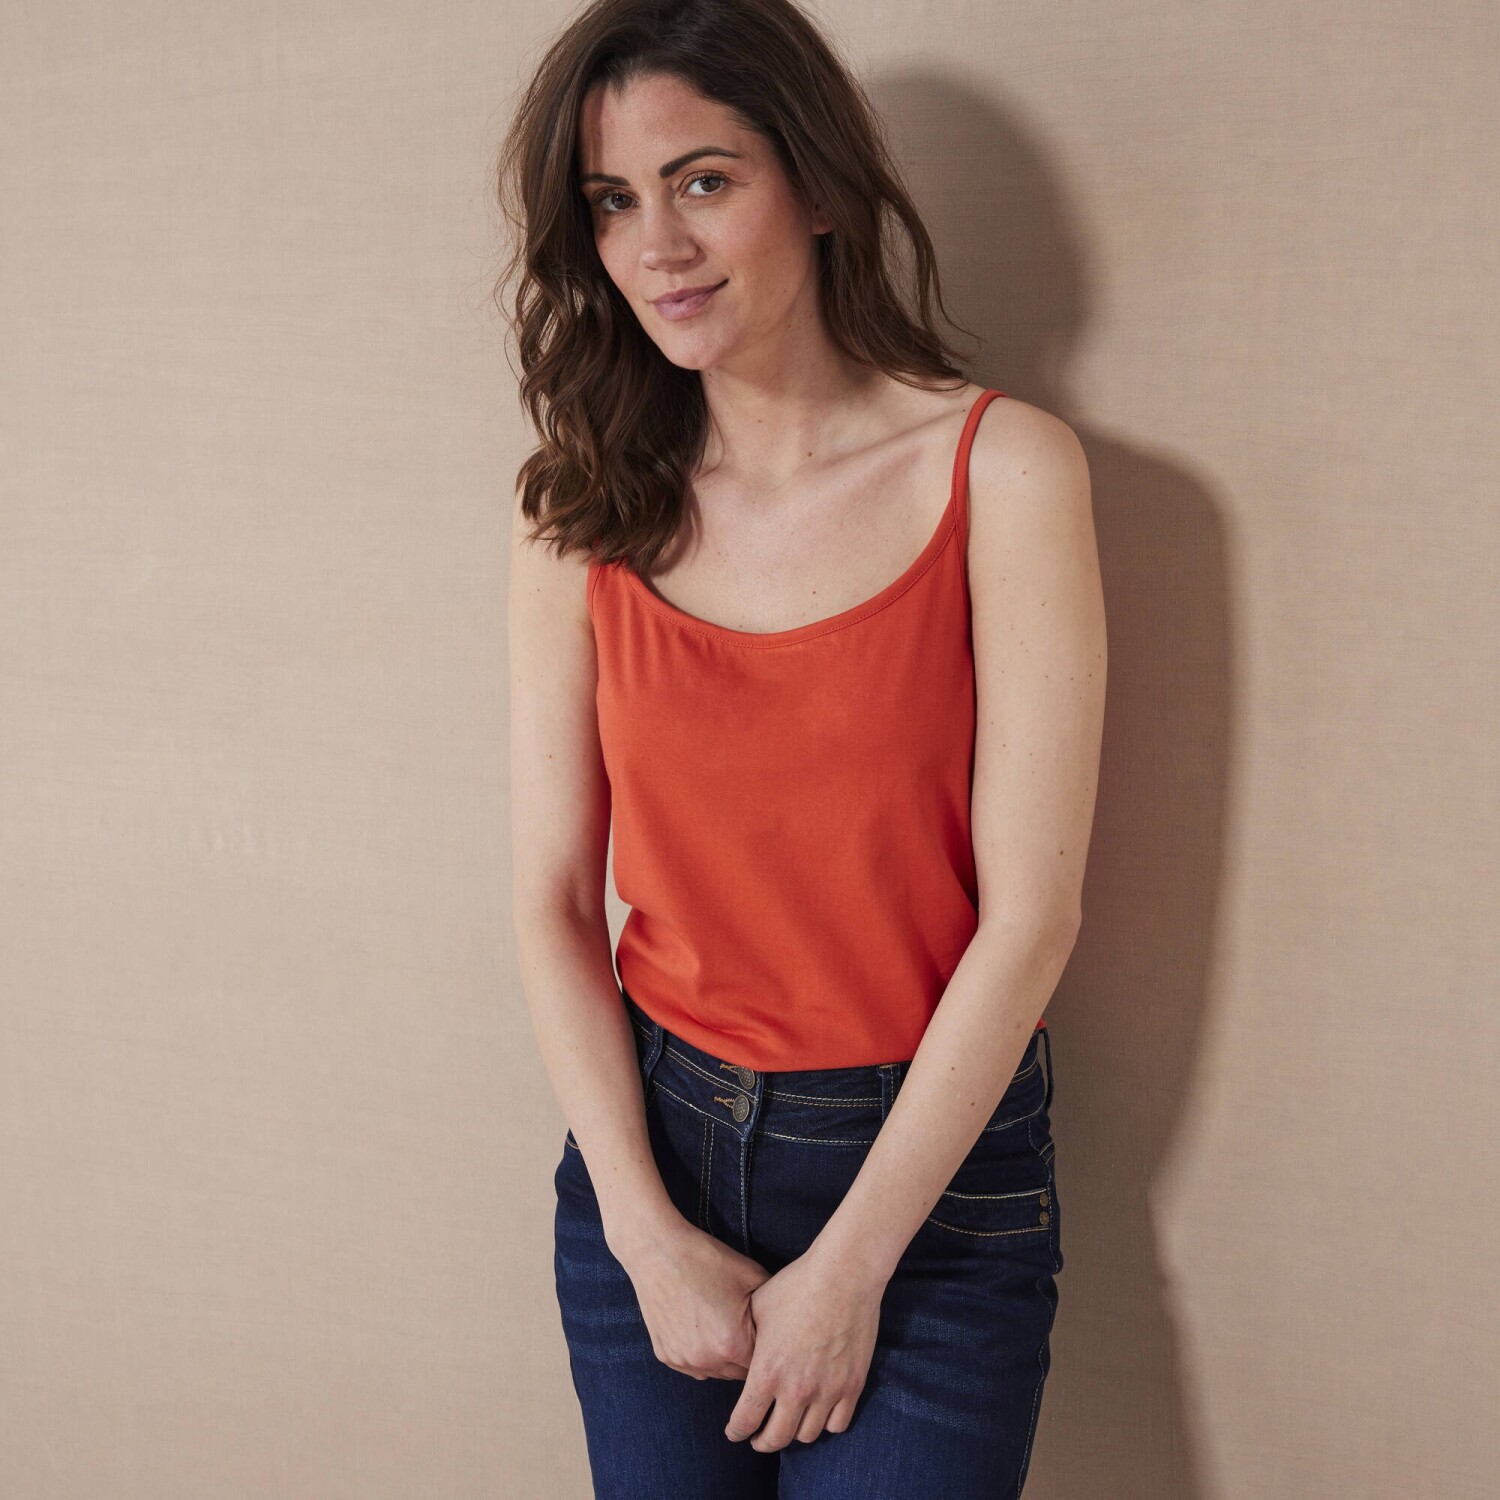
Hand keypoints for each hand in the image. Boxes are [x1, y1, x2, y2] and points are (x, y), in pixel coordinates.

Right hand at [619, 1215, 771, 1379]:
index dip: (767, 1349)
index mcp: (733, 1344)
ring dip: (723, 1358)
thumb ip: (772, 1304)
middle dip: (746, 1356)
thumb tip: (785, 1319)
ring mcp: (684, 1361)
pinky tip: (701, 1327)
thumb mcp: (751, 1274)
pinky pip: (693, 1366)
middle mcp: (708, 1361)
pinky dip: (700, 1354)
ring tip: (722, 1326)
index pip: (763, 1365)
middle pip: (740, 1373)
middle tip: (746, 1328)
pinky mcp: (666, 1356)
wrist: (658, 1252)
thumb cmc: (705, 1260)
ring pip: (716, 1372)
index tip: (768, 1335)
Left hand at [724, 1244, 885, 1449]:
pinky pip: (838, 1424)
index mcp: (767, 1371)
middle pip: (776, 1439)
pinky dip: (825, 1424)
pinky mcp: (852, 1385)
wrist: (843, 1275)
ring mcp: (827, 1390)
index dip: (736, 1432)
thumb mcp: (759, 1308)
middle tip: (759, 1437)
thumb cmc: (797, 1285)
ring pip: (808, 1435)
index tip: (735, 1432)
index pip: (745, 1421)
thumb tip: (741, 1354)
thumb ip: (749, 1340)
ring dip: (795, 1432)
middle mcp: (796, 1390)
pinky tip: (818, 1413)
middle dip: (762, 1442)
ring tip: (789, 1422)